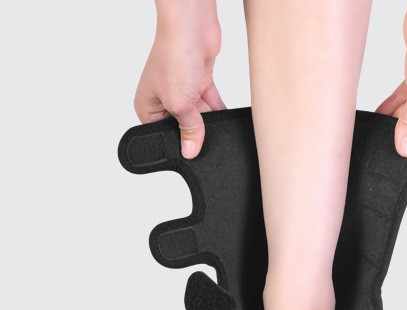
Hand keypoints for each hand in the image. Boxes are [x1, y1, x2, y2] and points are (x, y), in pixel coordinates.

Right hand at [134, 5, 225, 158]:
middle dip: (195, 132)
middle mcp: (163, 98)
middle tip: (205, 141)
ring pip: (199, 116)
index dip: (177, 144)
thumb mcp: (180, 104)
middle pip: (183, 126)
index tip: (191, 152)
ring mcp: (182, 89)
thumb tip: (190, 151)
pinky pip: (210, 104)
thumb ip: (189, 129)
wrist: (192, 26)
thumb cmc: (173, 57)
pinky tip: (225, 121)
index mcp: (148, 106)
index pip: (163, 135)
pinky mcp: (199, 82)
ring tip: (215, 129)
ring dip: (208, 122)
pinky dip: (218, 111)